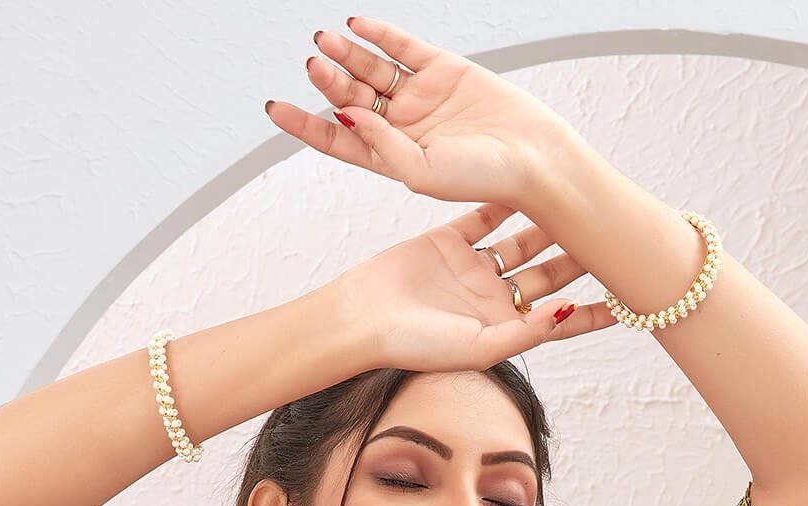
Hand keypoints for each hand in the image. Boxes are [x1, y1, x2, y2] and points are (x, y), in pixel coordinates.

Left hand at [265, 15, 574, 209]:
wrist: (531, 157)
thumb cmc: (482, 178)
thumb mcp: (421, 173)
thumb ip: (381, 147)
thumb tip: (347, 114)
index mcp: (391, 157)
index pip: (337, 138)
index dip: (305, 124)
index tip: (276, 108)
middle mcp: (401, 126)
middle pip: (351, 98)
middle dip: (327, 81)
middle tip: (312, 63)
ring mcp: (420, 96)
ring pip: (371, 70)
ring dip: (346, 56)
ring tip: (323, 41)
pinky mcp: (442, 69)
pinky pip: (402, 47)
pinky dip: (378, 34)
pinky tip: (355, 26)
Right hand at [327, 202, 618, 374]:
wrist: (361, 321)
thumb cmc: (414, 346)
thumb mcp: (478, 346)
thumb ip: (526, 331)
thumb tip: (567, 311)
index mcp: (504, 331)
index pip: (561, 321)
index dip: (596, 312)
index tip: (633, 301)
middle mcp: (492, 301)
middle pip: (548, 275)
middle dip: (581, 257)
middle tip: (615, 232)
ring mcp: (472, 270)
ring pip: (522, 242)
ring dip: (552, 223)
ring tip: (582, 200)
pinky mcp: (448, 241)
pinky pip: (486, 215)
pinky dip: (509, 199)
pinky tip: (536, 181)